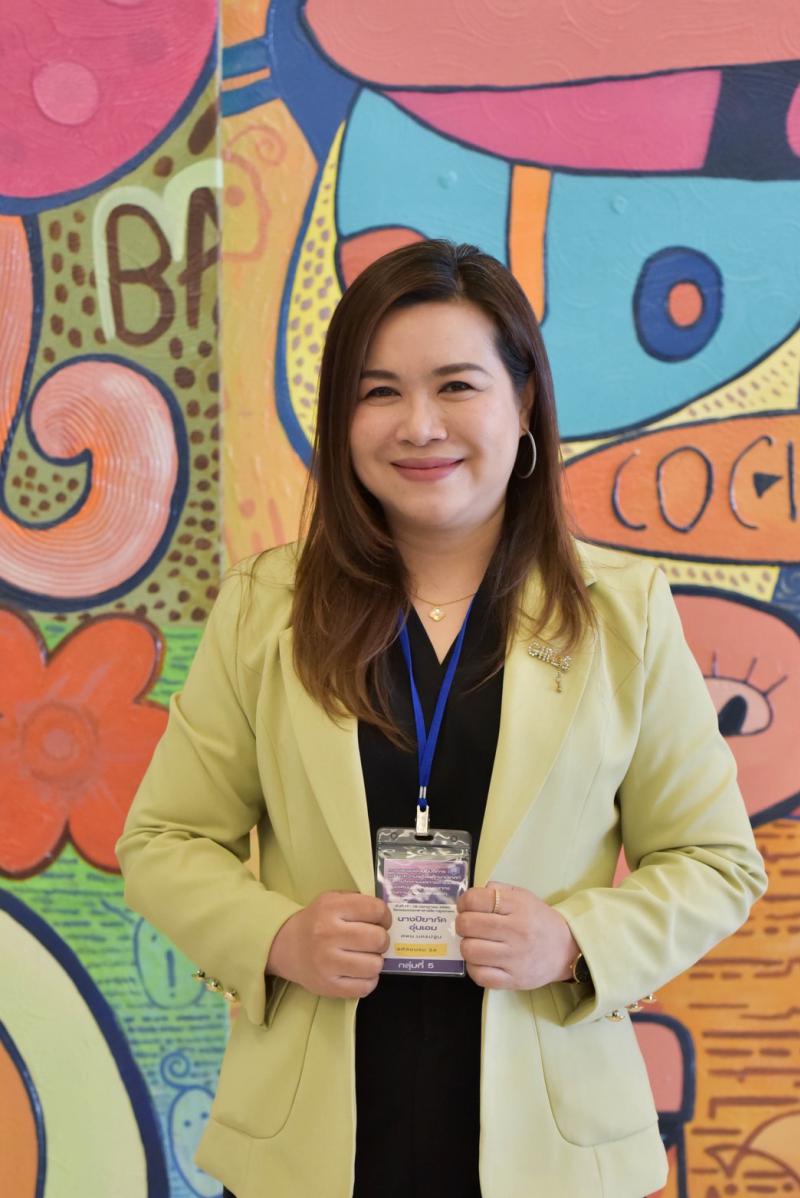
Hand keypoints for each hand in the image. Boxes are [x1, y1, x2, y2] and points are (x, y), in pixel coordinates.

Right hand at [266, 891, 391, 999]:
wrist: (286, 947)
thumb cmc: (316, 921)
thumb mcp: (332, 900)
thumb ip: (358, 901)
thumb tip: (386, 914)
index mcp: (331, 908)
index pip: (375, 909)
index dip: (385, 916)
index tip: (381, 921)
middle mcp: (328, 934)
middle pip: (378, 938)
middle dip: (382, 940)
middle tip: (374, 941)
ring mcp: (328, 963)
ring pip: (375, 965)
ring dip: (376, 961)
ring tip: (366, 957)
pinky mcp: (329, 986)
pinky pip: (365, 987)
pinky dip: (369, 980)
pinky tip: (360, 972)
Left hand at [455, 881, 578, 989]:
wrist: (564, 949)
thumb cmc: (538, 920)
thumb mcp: (523, 896)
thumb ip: (497, 891)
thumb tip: (469, 897)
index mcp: (518, 907)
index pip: (476, 900)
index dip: (464, 902)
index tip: (466, 906)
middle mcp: (516, 932)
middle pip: (468, 925)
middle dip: (462, 923)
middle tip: (469, 925)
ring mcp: (514, 959)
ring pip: (470, 951)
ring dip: (467, 945)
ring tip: (476, 943)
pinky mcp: (513, 980)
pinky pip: (479, 975)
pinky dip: (473, 967)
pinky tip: (481, 961)